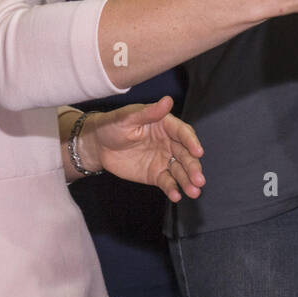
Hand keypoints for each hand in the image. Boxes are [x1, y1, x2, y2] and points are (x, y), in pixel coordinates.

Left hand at [80, 97, 204, 201]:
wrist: (98, 145)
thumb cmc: (113, 125)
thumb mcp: (128, 117)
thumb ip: (149, 112)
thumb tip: (168, 100)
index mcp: (166, 124)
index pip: (183, 133)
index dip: (191, 142)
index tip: (198, 152)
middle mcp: (169, 142)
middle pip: (186, 155)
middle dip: (193, 168)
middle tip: (199, 180)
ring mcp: (164, 160)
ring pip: (180, 171)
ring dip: (188, 181)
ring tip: (194, 192)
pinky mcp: (156, 174)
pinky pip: (167, 182)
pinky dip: (172, 189)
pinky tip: (176, 196)